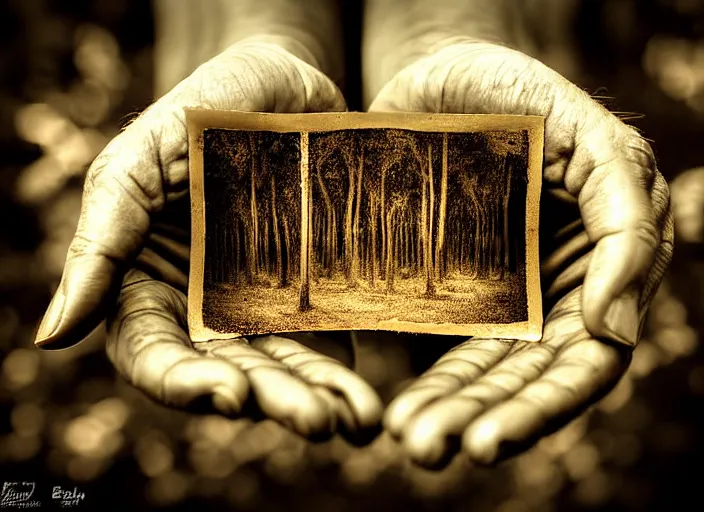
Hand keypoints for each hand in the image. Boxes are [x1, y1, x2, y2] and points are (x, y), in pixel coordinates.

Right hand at [35, 40, 382, 442]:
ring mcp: (262, 305)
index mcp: (150, 283)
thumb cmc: (200, 109)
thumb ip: (100, 243)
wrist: (283, 84)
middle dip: (270, 400)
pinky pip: (326, 343)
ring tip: (355, 422)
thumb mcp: (138, 163)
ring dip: (315, 400)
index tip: (228, 395)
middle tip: (315, 421)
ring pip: (283, 368)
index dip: (184, 383)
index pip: (154, 353)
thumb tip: (51, 337)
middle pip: (229, 373)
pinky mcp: (313, 295)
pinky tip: (366, 401)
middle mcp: (204, 307)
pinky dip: (344, 374)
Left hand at [371, 40, 672, 466]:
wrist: (443, 73)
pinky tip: (390, 406)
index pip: (583, 361)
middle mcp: (550, 293)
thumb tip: (615, 329)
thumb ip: (628, 225)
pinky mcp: (444, 284)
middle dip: (479, 419)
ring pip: (478, 369)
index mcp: (600, 271)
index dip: (539, 408)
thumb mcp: (595, 143)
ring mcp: (496, 292)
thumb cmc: (523, 93)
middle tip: (427, 449)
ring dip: (446, 410)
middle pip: (522, 380)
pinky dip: (419, 373)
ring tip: (408, 441)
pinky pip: (433, 338)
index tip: (486, 440)